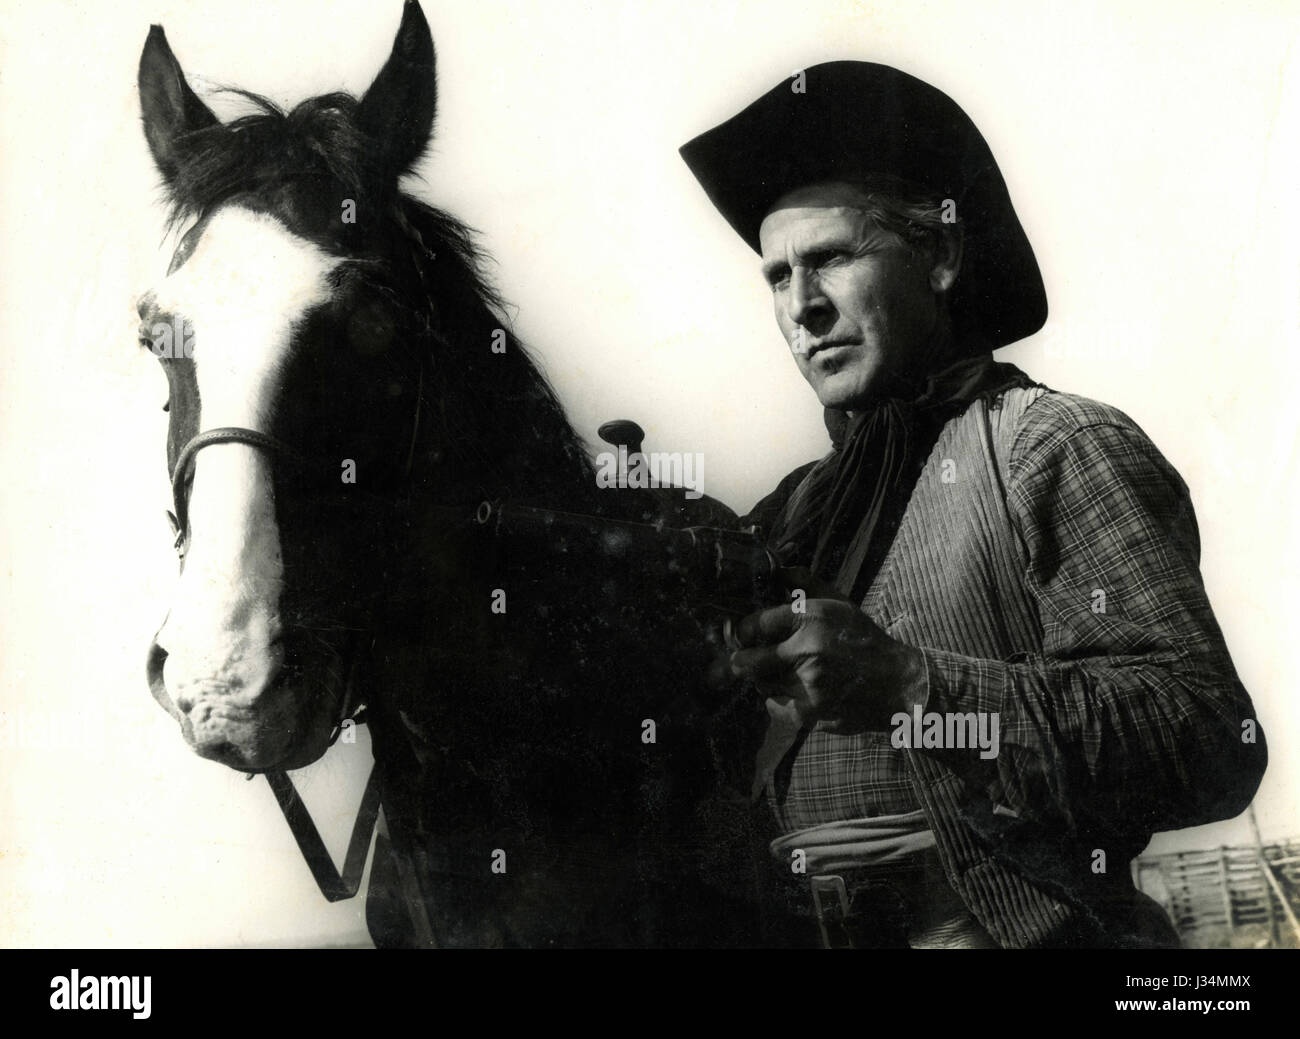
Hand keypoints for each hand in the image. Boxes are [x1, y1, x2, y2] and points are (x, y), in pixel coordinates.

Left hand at [727, 568, 926, 733]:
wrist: (898, 684)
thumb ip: (805, 583)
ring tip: (784, 673)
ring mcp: (807, 684)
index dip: (743, 632)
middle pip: (748, 660)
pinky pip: (773, 706)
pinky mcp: (810, 712)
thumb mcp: (840, 603)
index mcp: (812, 616)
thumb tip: (776, 569)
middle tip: (743, 659)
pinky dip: (777, 700)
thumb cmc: (864, 640)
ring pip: (761, 684)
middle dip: (742, 660)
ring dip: (765, 679)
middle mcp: (807, 649)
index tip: (743, 635)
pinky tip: (794, 691)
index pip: (755, 624)